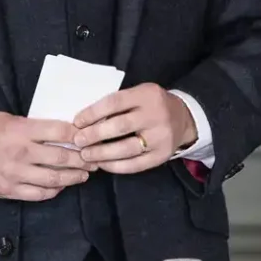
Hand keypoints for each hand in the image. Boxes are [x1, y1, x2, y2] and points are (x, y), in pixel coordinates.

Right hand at [0, 112, 89, 199]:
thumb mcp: (9, 119)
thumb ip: (34, 126)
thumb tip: (62, 131)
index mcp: (21, 130)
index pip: (59, 132)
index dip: (78, 135)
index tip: (90, 136)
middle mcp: (20, 152)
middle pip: (62, 157)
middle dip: (83, 159)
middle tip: (94, 159)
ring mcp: (15, 173)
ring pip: (54, 179)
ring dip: (74, 177)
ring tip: (84, 174)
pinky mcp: (9, 190)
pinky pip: (39, 194)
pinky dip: (54, 190)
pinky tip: (61, 186)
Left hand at [71, 84, 196, 173]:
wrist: (184, 118)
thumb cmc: (152, 105)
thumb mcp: (139, 94)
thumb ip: (118, 103)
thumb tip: (84, 120)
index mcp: (147, 95)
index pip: (115, 102)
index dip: (93, 113)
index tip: (77, 122)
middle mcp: (156, 115)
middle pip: (119, 126)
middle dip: (94, 135)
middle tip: (78, 141)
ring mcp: (161, 137)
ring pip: (126, 148)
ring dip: (102, 153)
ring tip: (86, 156)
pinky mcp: (162, 155)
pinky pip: (136, 165)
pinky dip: (116, 166)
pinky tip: (103, 165)